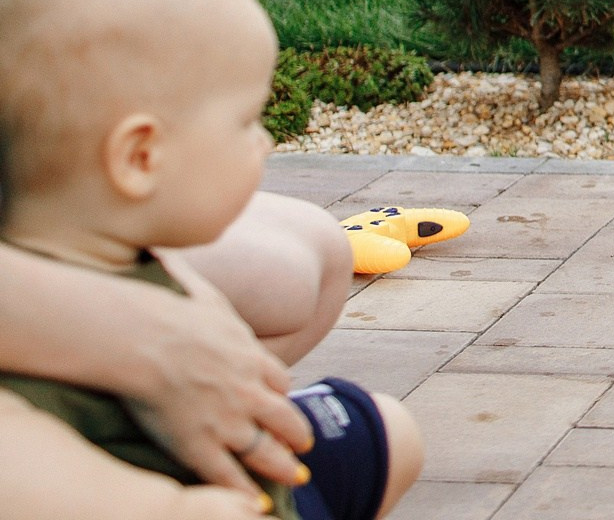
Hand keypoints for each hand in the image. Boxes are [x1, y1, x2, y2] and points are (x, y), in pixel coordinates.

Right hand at [121, 275, 310, 492]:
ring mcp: (226, 419)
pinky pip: (226, 474)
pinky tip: (256, 504)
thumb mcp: (209, 300)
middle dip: (298, 433)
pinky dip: (243, 491)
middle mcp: (247, 390)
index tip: (287, 403)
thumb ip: (217, 305)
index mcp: (250, 356)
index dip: (283, 396)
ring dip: (281, 465)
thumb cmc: (170, 313)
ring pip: (263, 449)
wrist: (146, 337)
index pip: (278, 381)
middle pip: (282, 417)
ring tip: (296, 477)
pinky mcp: (198, 442)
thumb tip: (204, 275)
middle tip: (308, 448)